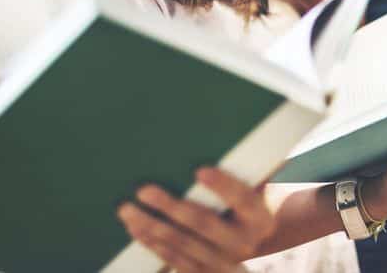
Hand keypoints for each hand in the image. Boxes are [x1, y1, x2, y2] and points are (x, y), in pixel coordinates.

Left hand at [117, 167, 273, 271]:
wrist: (256, 246)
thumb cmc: (247, 204)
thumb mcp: (256, 187)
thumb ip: (249, 166)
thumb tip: (240, 127)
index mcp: (260, 217)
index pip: (242, 199)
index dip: (222, 185)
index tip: (200, 170)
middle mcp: (244, 243)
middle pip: (204, 223)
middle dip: (171, 207)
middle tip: (144, 189)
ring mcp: (224, 263)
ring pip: (183, 244)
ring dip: (152, 225)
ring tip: (127, 209)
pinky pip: (174, 261)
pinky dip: (152, 243)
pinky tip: (135, 228)